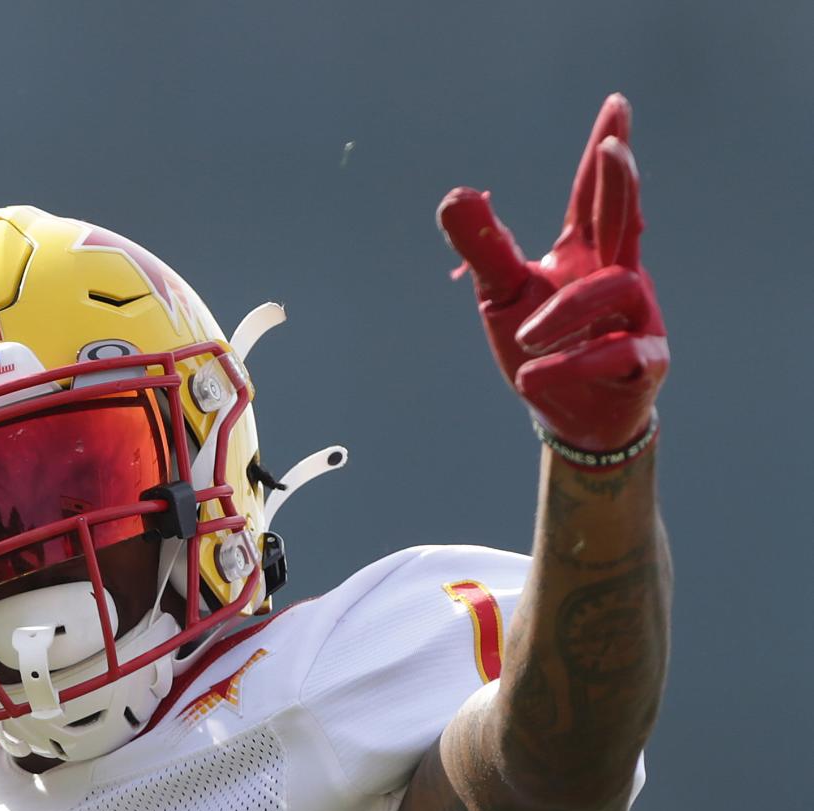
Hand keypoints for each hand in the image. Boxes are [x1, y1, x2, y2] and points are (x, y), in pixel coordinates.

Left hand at [437, 94, 667, 452]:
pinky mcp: (644, 361)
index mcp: (585, 253)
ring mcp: (637, 316)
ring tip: (524, 339)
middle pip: (622, 218)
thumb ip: (485, 247)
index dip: (604, 150)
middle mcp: (617, 274)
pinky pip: (618, 353)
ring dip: (565, 313)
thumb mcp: (503, 295)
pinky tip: (534, 378)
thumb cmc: (542, 348)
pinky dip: (575, 364)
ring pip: (612, 290)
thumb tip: (454, 194)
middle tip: (613, 149)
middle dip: (619, 184)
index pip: (591, 194)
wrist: (571, 419)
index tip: (616, 103)